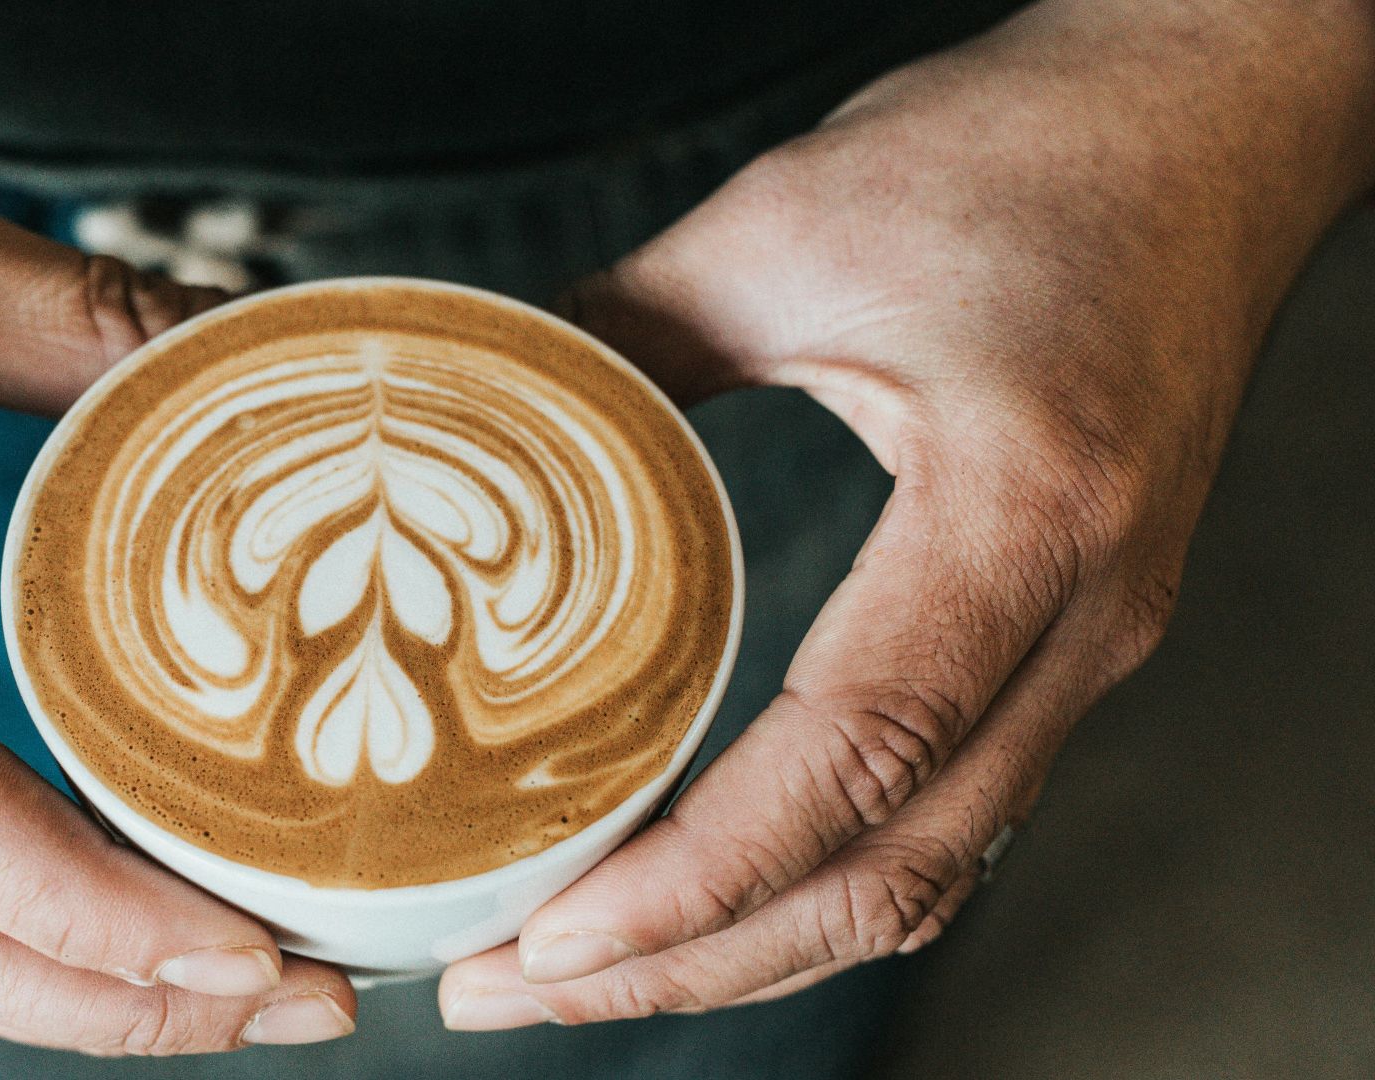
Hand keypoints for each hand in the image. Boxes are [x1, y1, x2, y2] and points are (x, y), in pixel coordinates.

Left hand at [441, 0, 1374, 1026]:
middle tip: (505, 989)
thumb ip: (619, 334)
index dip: (697, 877)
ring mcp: (1089, 643)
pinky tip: (709, 894)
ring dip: (749, 948)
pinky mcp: (1067, 637)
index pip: (856, 757)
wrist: (1209, 118)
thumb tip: (470, 417)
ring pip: (927, 872)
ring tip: (579, 973)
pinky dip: (818, 885)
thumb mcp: (789, 224)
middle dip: (689, 965)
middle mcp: (1081, 615)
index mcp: (1022, 512)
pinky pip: (948, 813)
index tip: (549, 938)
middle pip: (890, 871)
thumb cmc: (1026, 151)